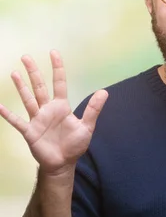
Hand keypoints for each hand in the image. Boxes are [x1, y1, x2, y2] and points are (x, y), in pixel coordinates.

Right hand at [0, 50, 107, 175]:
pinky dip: (8, 114)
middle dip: (33, 72)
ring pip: (28, 99)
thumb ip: (93, 109)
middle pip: (39, 87)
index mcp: (61, 107)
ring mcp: (37, 119)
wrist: (63, 163)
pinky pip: (17, 121)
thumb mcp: (87, 127)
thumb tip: (104, 92)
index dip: (57, 68)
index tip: (54, 53)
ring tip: (15, 72)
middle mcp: (47, 109)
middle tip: (26, 56)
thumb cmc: (74, 145)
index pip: (59, 83)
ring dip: (21, 87)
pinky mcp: (30, 131)